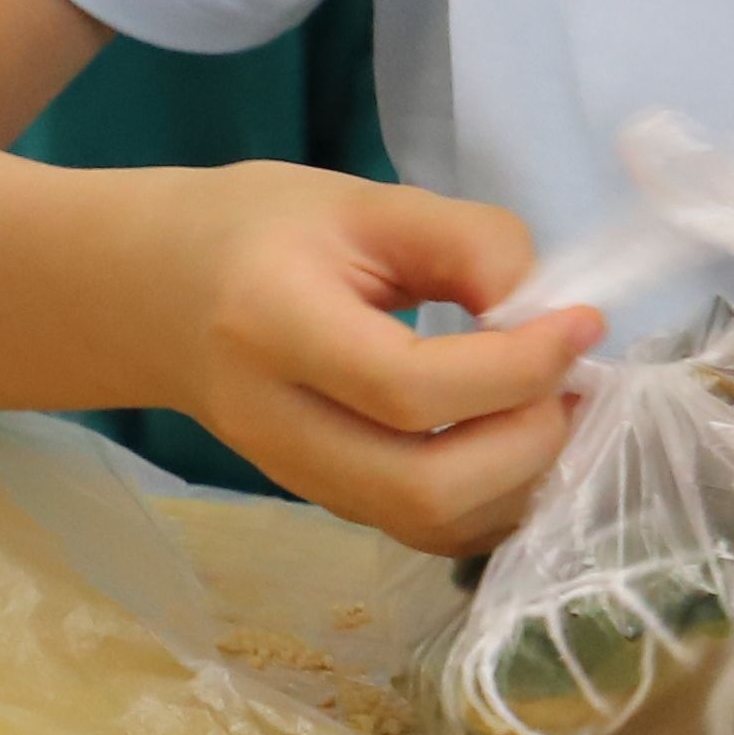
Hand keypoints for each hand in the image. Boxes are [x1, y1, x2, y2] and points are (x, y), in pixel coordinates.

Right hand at [146, 165, 591, 552]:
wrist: (150, 293)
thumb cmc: (259, 231)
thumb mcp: (363, 202)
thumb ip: (466, 244)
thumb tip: (547, 312)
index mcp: (272, 327)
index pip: (408, 387)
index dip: (518, 366)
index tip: (583, 322)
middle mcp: (276, 425)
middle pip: (423, 488)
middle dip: (530, 442)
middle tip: (573, 380)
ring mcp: (296, 478)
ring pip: (429, 526)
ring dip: (522, 479)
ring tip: (559, 406)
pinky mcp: (324, 501)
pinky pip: (425, 531)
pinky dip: (495, 500)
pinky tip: (522, 438)